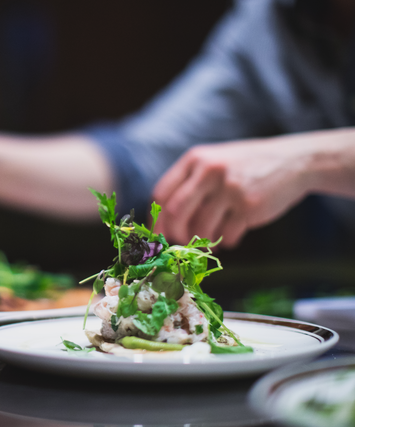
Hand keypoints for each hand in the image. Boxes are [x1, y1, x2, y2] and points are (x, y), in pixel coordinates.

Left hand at [152, 129, 353, 247]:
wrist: (293, 161)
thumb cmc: (246, 166)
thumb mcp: (214, 161)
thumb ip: (190, 182)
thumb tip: (163, 221)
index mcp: (195, 159)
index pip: (162, 194)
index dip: (157, 218)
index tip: (159, 234)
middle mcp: (210, 171)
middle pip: (176, 212)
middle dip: (174, 234)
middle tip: (180, 243)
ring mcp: (230, 189)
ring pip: (201, 228)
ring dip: (202, 241)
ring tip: (210, 241)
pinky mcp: (249, 207)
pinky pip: (226, 235)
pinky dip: (224, 242)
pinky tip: (230, 236)